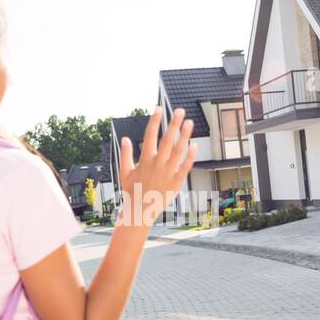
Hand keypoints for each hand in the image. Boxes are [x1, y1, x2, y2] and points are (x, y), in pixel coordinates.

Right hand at [118, 107, 195, 226]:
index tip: (158, 109)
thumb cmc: (131, 191)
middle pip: (167, 140)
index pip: (150, 135)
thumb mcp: (124, 172)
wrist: (140, 211)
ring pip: (178, 151)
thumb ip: (125, 155)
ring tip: (190, 123)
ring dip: (184, 136)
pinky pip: (185, 167)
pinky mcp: (176, 182)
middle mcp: (157, 164)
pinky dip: (190, 156)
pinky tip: (195, 144)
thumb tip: (125, 139)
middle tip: (180, 111)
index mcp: (145, 160)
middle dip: (173, 124)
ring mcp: (168, 173)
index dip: (154, 121)